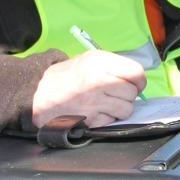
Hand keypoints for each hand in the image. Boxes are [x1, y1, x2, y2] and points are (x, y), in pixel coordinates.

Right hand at [32, 50, 146, 128]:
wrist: (40, 94)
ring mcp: (96, 102)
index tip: (135, 84)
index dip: (139, 81)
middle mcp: (99, 81)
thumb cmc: (67, 76)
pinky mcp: (92, 119)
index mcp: (100, 62)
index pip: (136, 73)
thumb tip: (136, 79)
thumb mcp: (89, 60)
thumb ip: (113, 66)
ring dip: (120, 109)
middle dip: (127, 96)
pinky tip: (96, 111)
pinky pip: (112, 120)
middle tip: (115, 94)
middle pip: (132, 93)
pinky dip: (107, 118)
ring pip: (127, 109)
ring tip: (107, 103)